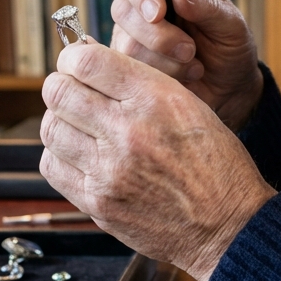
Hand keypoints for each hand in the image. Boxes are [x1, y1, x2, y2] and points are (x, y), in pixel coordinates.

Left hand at [39, 40, 274, 280]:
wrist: (229, 224)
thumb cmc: (214, 161)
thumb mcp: (188, 105)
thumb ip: (139, 81)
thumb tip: (86, 59)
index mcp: (155, 99)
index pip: (85, 61)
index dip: (73, 56)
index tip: (76, 62)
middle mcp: (128, 131)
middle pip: (58, 92)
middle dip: (62, 86)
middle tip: (73, 92)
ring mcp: (109, 170)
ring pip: (51, 128)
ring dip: (61, 121)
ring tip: (79, 125)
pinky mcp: (98, 203)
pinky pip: (53, 167)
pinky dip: (60, 155)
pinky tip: (80, 154)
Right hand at [110, 0, 263, 130]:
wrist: (230, 88)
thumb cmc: (230, 47)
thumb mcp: (230, 25)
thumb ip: (206, 6)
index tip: (157, 13)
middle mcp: (145, 5)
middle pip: (123, 8)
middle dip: (155, 34)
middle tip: (189, 49)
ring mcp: (133, 36)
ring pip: (126, 43)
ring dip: (164, 59)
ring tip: (193, 62)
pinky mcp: (131, 65)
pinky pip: (129, 70)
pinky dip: (161, 74)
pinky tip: (184, 76)